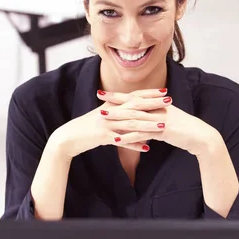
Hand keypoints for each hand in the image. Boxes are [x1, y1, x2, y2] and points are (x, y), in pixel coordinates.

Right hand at [50, 89, 172, 158]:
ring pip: (131, 123)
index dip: (149, 93)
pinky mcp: (102, 136)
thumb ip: (117, 112)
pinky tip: (146, 148)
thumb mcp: (102, 116)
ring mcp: (106, 124)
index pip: (133, 96)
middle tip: (170, 101)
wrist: (69, 137)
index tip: (164, 91)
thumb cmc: (87, 127)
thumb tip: (131, 111)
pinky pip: (121, 141)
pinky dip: (134, 144)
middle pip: (135, 106)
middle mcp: (110, 112)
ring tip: (163, 125)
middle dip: (153, 103)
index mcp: (111, 105)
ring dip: (148, 124)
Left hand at [98, 90, 222, 155]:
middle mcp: (158, 109)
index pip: (134, 98)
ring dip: (118, 118)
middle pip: (132, 104)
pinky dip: (129, 137)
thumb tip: (143, 118)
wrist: (201, 136)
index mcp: (158, 104)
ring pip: (135, 118)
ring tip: (103, 118)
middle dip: (114, 102)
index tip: (103, 94)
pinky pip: (143, 134)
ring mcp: (160, 119)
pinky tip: (117, 140)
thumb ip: (155, 116)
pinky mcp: (163, 131)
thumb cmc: (185, 129)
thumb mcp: (168, 119)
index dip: (118, 96)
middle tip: (98, 100)